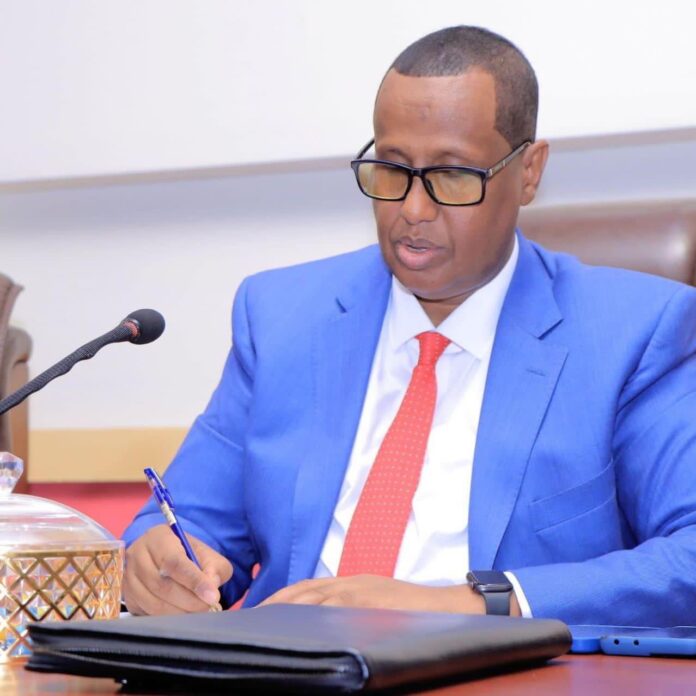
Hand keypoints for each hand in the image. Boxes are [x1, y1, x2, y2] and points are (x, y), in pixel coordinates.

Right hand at [122, 524, 232, 614]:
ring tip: (198, 611)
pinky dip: (168, 618)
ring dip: (180, 613)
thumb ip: (214, 567)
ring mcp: (129, 578)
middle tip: (208, 606)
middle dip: (190, 601)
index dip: (194, 581)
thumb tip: (211, 586)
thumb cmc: (187, 554)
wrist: (165, 557)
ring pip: (154, 603)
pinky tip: (183, 614)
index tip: (212, 596)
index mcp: (158, 537)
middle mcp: (137, 556)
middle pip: (163, 585)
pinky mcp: (128, 598)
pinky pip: (147, 613)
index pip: (175, 562)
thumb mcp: (206, 554)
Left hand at [259, 575, 494, 613]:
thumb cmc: (409, 606)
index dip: (279, 598)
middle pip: (301, 593)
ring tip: (262, 628)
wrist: (444, 606)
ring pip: (311, 602)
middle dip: (274, 606)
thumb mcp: (375, 597)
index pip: (304, 588)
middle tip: (250, 623)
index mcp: (349, 582)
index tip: (257, 611)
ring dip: (285, 611)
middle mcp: (348, 585)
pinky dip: (311, 616)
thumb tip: (324, 622)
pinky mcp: (367, 607)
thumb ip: (349, 603)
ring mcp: (358, 595)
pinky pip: (333, 611)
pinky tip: (295, 628)